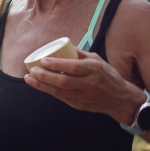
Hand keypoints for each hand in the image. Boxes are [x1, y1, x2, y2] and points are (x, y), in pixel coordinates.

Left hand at [24, 49, 143, 122]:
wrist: (119, 99)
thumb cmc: (107, 75)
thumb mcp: (97, 60)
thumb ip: (80, 53)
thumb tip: (62, 45)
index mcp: (94, 69)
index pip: (73, 67)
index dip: (56, 64)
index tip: (43, 60)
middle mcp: (89, 83)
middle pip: (63, 81)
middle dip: (45, 76)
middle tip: (33, 70)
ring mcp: (84, 96)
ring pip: (59, 92)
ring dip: (42, 85)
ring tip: (29, 78)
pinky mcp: (79, 105)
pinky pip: (61, 98)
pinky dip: (49, 91)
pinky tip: (39, 85)